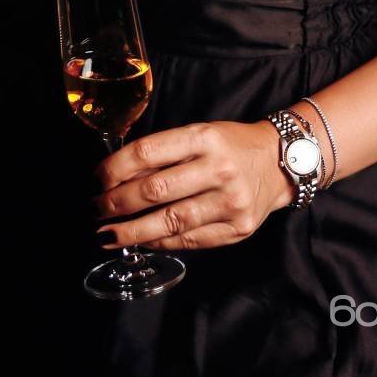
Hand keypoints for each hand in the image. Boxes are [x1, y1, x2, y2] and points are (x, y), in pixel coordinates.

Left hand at [93, 120, 292, 251]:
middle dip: (116, 203)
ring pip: (170, 222)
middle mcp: (219, 168)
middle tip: (95, 209)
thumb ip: (163, 153)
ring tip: (107, 234)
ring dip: (131, 231)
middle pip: (155, 190)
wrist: (280, 163)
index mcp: (205, 138)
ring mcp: (231, 201)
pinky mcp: (237, 228)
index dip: (114, 168)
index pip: (148, 152)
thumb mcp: (200, 134)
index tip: (96, 179)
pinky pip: (189, 240)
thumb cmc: (231, 146)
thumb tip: (115, 176)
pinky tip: (142, 241)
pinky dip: (160, 242)